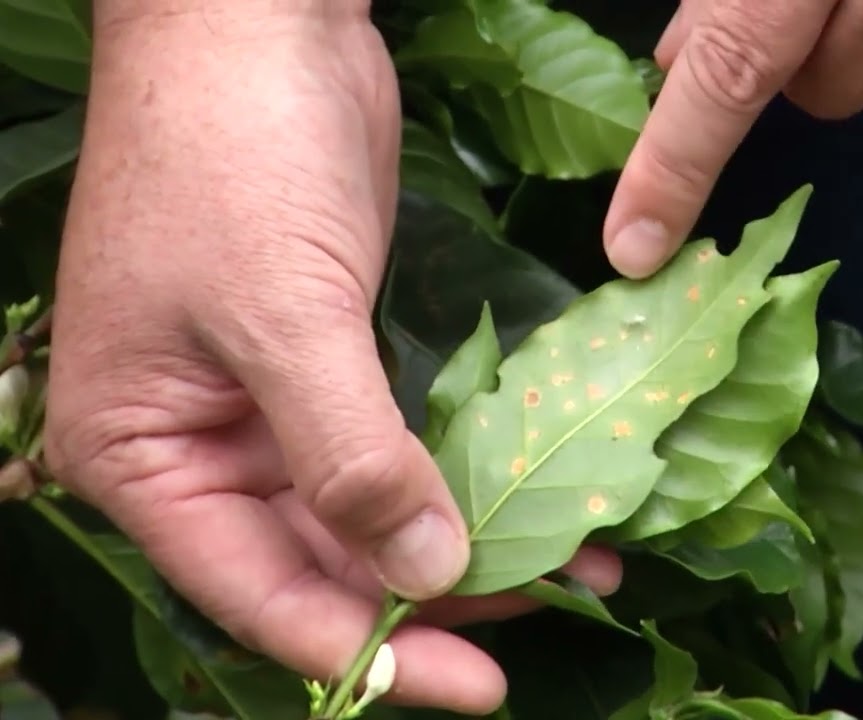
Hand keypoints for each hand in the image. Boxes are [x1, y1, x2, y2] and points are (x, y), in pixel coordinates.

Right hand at [44, 6, 617, 711]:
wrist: (259, 28)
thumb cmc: (233, 160)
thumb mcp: (287, 316)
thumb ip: (352, 457)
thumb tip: (426, 571)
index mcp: (145, 457)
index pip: (261, 596)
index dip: (369, 652)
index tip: (473, 687)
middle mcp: (201, 449)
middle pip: (324, 566)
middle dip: (436, 600)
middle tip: (544, 627)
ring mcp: (269, 408)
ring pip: (372, 514)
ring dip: (468, 542)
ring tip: (576, 566)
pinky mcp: (333, 365)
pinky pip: (400, 449)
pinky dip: (465, 475)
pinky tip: (540, 496)